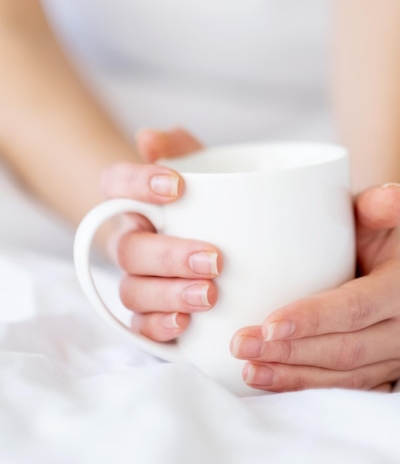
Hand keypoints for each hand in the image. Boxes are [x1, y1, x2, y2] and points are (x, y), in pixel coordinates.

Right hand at [100, 128, 222, 340]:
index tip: (177, 185)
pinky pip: (141, 326)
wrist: (219, 239)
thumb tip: (149, 138)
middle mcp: (131, 243)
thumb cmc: (207, 203)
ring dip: (169, 293)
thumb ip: (180, 146)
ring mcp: (138, 280)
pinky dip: (160, 326)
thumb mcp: (204, 169)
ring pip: (133, 290)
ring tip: (211, 294)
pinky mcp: (150, 315)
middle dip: (169, 255)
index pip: (115, 185)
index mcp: (137, 204)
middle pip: (129, 249)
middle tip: (214, 258)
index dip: (137, 184)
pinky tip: (187, 324)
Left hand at [230, 183, 399, 392]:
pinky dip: (300, 388)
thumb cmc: (360, 235)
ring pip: (341, 378)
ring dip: (290, 376)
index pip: (356, 308)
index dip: (314, 319)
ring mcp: (395, 360)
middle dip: (291, 352)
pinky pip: (340, 392)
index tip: (269, 323)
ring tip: (247, 366)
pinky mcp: (379, 378)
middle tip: (242, 345)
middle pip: (345, 350)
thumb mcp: (366, 215)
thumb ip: (374, 204)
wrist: (371, 265)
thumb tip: (392, 196)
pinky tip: (265, 380)